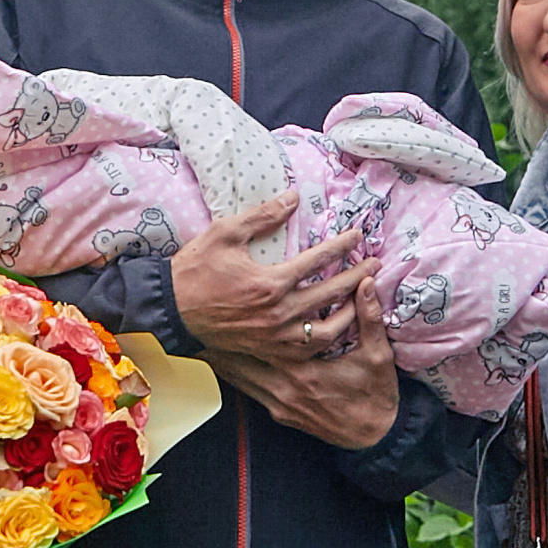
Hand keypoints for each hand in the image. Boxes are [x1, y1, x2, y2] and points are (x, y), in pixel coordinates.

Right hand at [170, 193, 370, 361]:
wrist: (172, 309)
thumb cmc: (195, 269)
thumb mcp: (225, 232)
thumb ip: (263, 215)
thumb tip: (293, 198)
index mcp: (270, 282)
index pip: (317, 260)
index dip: (341, 246)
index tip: (358, 236)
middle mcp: (277, 313)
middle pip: (330, 294)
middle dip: (357, 277)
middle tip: (375, 264)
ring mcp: (274, 336)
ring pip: (326, 330)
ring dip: (349, 314)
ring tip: (362, 299)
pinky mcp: (268, 350)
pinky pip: (308, 350)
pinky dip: (327, 339)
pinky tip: (336, 328)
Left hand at [208, 275, 399, 450]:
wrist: (374, 436)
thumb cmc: (376, 395)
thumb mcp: (378, 355)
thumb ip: (369, 319)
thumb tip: (364, 284)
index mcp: (305, 372)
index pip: (263, 345)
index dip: (239, 328)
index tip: (221, 311)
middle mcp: (286, 389)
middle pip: (241, 363)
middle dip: (220, 344)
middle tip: (199, 323)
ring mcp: (280, 405)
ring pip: (240, 380)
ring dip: (223, 361)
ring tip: (201, 342)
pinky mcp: (280, 414)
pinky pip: (250, 392)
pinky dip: (236, 377)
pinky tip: (225, 364)